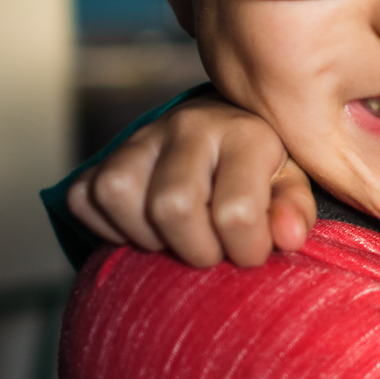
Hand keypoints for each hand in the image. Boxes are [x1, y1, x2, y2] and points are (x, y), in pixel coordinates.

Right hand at [65, 94, 313, 267]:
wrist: (221, 131)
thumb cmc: (260, 171)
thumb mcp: (291, 186)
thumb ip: (294, 211)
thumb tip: (288, 238)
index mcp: (245, 133)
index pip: (236, 210)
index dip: (245, 249)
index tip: (251, 253)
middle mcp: (190, 125)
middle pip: (172, 205)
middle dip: (195, 249)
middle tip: (213, 252)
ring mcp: (142, 137)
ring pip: (117, 193)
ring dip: (147, 236)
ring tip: (177, 239)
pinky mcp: (104, 154)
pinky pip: (85, 198)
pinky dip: (108, 228)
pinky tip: (144, 228)